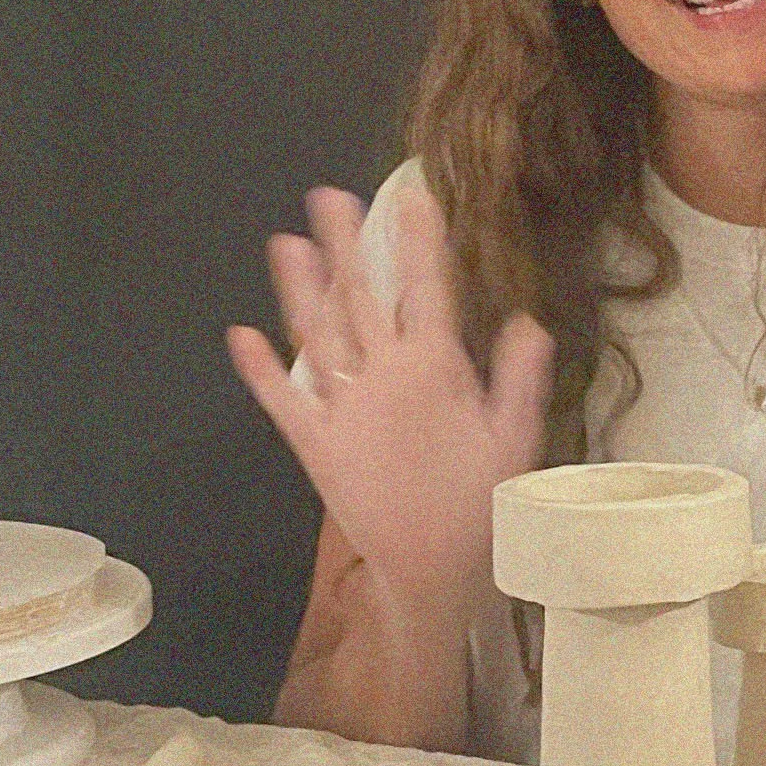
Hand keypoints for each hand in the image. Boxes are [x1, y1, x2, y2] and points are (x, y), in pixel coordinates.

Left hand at [227, 184, 553, 618]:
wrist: (432, 570)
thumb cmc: (484, 502)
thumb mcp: (518, 435)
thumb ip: (519, 375)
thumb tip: (524, 319)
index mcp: (435, 370)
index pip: (427, 289)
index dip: (419, 240)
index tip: (413, 197)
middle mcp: (380, 378)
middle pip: (361, 297)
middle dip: (346, 244)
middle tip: (328, 195)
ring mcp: (341, 408)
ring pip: (316, 334)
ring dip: (298, 287)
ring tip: (283, 242)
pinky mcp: (313, 442)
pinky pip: (281, 399)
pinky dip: (259, 368)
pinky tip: (240, 336)